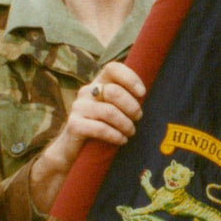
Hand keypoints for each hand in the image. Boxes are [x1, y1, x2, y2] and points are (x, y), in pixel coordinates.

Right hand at [29, 62, 145, 213]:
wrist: (72, 151)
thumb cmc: (100, 128)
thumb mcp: (112, 110)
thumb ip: (124, 100)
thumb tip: (148, 97)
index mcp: (97, 83)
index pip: (113, 68)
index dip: (130, 78)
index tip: (142, 93)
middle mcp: (86, 92)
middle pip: (114, 91)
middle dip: (131, 106)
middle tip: (138, 118)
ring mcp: (78, 108)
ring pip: (109, 111)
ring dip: (125, 124)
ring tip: (131, 132)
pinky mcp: (74, 125)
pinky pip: (100, 128)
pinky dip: (115, 135)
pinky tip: (122, 140)